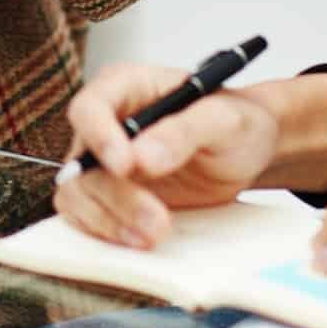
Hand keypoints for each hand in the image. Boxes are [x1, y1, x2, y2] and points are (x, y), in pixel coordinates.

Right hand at [54, 61, 280, 247]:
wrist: (247, 150)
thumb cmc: (234, 122)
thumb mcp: (223, 118)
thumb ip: (183, 131)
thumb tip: (144, 158)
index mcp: (126, 87)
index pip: (91, 107)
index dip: (99, 137)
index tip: (126, 167)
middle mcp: (107, 124)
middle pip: (83, 160)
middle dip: (116, 196)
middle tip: (156, 221)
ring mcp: (104, 163)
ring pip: (79, 194)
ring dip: (110, 221)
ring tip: (153, 236)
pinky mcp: (110, 197)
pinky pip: (88, 217)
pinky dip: (108, 233)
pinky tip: (140, 240)